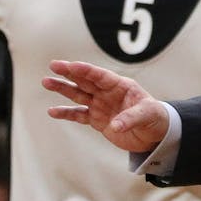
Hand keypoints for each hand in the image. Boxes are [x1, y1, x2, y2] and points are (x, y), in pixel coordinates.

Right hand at [44, 60, 170, 152]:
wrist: (154, 134)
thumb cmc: (154, 117)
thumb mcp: (147, 114)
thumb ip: (131, 118)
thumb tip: (114, 126)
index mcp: (120, 85)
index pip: (100, 75)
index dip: (86, 70)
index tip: (71, 65)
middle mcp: (107, 93)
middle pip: (85, 80)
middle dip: (69, 73)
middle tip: (53, 66)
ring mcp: (100, 105)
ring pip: (78, 94)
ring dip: (63, 88)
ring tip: (46, 82)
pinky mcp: (97, 120)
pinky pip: (79, 115)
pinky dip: (66, 113)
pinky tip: (52, 111)